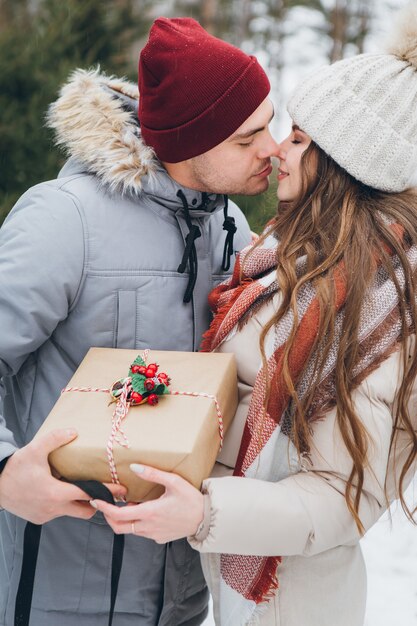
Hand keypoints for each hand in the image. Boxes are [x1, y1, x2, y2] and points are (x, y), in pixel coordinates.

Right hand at [0, 429, 125, 523]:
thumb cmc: (16, 468)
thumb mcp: (35, 450)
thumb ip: (55, 439)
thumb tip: (74, 431)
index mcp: (57, 493)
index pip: (89, 494)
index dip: (107, 491)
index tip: (122, 490)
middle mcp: (54, 508)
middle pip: (85, 511)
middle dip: (95, 503)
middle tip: (102, 491)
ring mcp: (46, 516)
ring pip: (70, 511)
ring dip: (76, 502)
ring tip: (78, 486)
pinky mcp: (39, 518)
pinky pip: (57, 512)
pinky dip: (61, 504)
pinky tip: (57, 490)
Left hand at [91, 464, 203, 542]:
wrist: (206, 519)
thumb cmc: (191, 499)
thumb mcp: (174, 481)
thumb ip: (152, 474)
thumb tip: (134, 466)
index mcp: (150, 513)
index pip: (119, 515)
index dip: (105, 508)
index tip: (96, 501)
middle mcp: (148, 527)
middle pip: (119, 527)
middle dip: (109, 516)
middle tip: (107, 505)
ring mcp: (153, 534)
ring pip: (130, 530)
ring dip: (125, 519)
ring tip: (131, 505)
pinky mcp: (159, 538)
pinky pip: (142, 532)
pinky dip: (137, 523)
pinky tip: (145, 512)